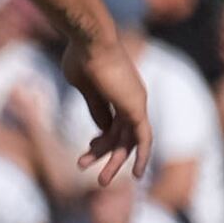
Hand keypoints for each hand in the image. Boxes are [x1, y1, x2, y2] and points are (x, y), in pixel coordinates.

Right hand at [53, 21, 155, 175]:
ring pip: (128, 140)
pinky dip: (141, 156)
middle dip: (107, 156)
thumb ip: (95, 107)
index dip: (101, 139)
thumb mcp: (84, 86)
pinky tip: (135, 174)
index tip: (88, 148)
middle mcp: (132, 98)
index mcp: (119, 92)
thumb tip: (102, 129)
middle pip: (121, 135)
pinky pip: (143, 138)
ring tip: (101, 181)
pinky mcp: (136, 109)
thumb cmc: (81, 57)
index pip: (114, 123)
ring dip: (115, 161)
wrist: (89, 41)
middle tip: (95, 176)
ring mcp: (135, 103)